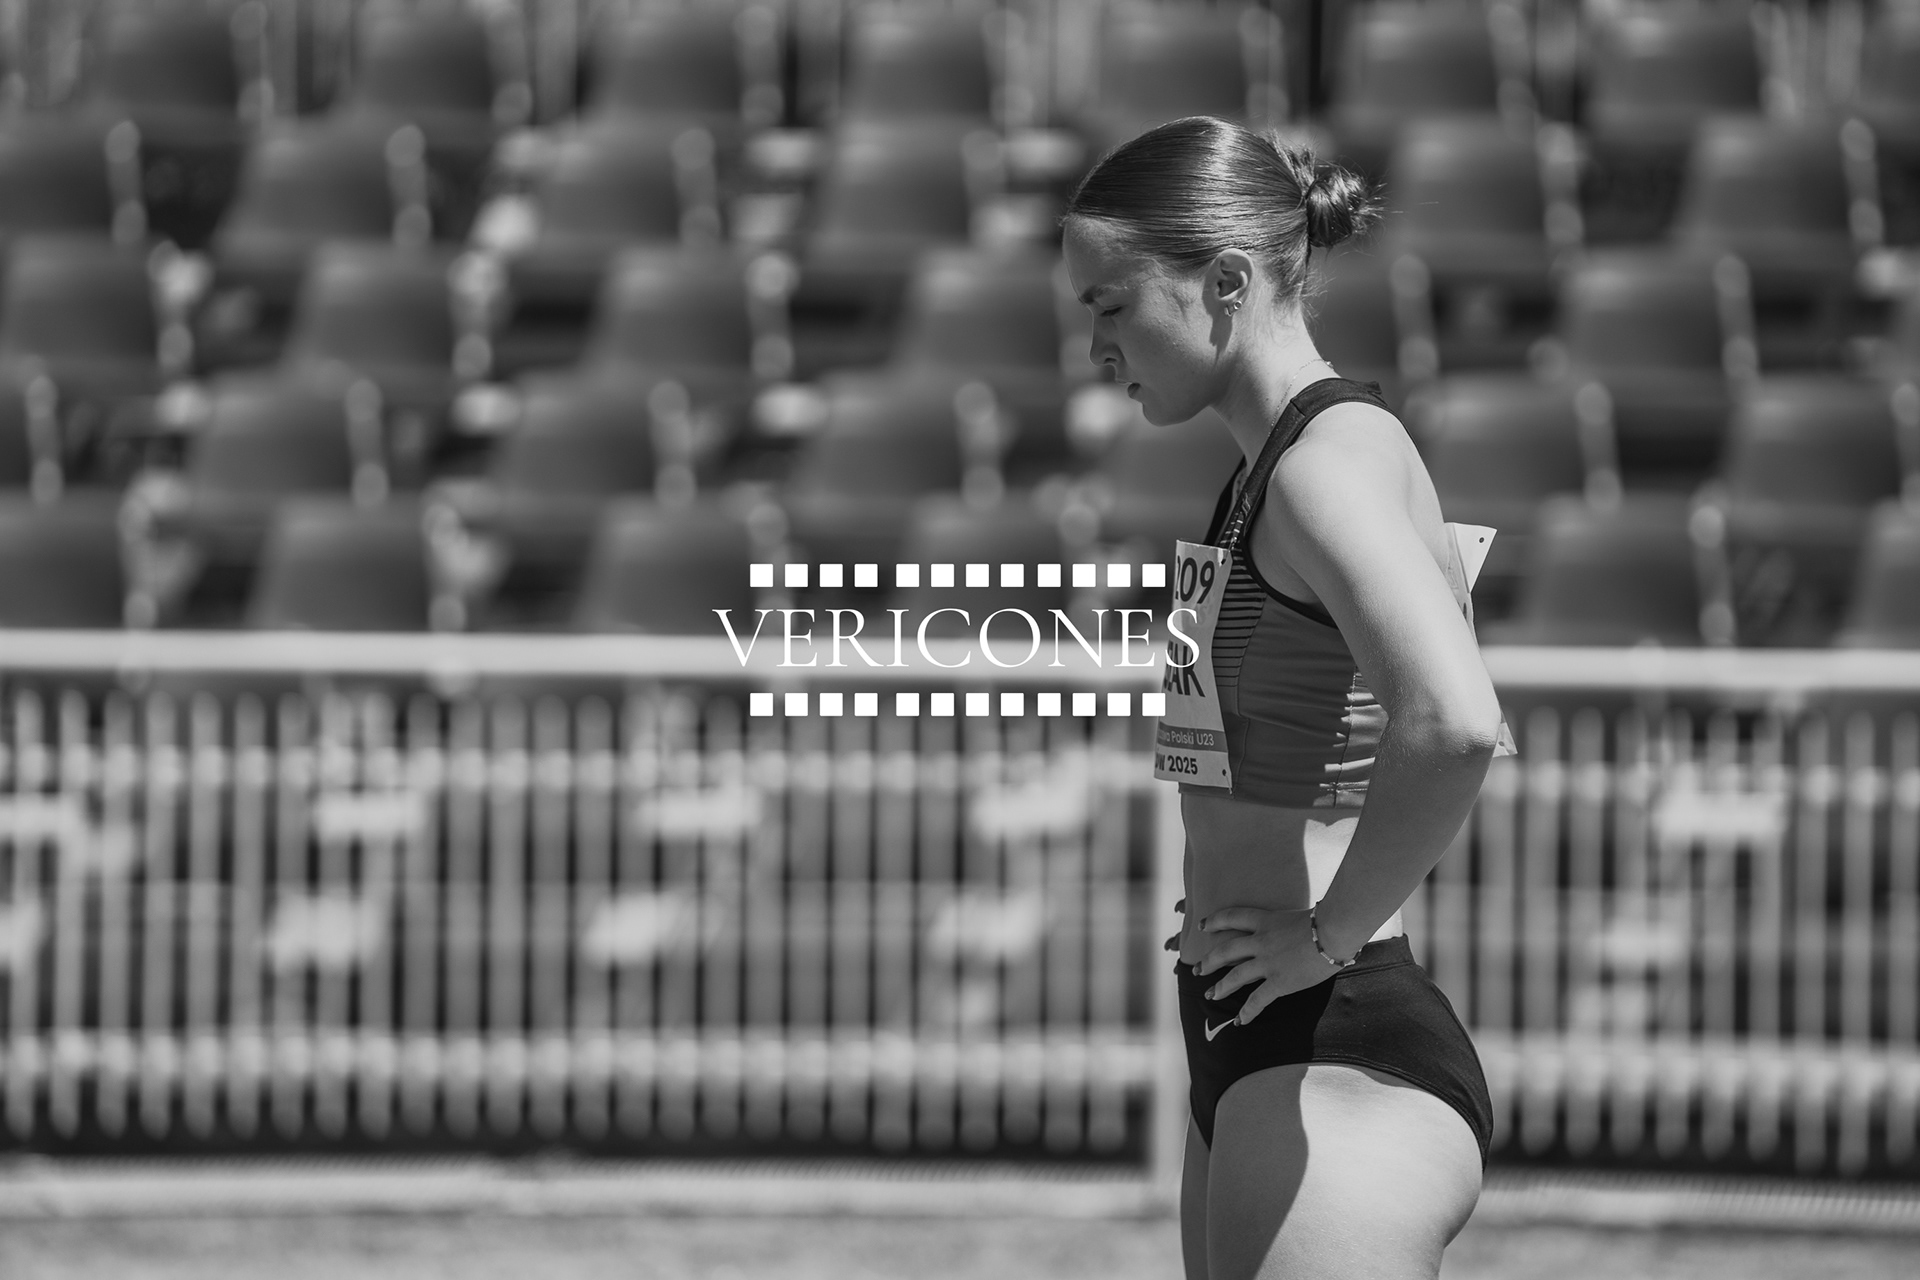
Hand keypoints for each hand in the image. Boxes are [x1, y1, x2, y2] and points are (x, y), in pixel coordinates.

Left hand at [1195, 906, 1339, 1023]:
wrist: (1334, 931)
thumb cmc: (1328, 920)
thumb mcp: (1302, 915)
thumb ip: (1293, 923)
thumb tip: (1307, 924)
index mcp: (1266, 921)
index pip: (1233, 917)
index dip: (1215, 921)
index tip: (1203, 926)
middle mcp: (1261, 941)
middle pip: (1226, 951)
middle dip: (1209, 962)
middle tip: (1196, 969)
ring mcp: (1268, 963)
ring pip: (1235, 977)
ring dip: (1221, 988)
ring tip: (1210, 996)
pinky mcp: (1279, 982)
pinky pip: (1257, 1000)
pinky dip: (1247, 1012)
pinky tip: (1239, 1021)